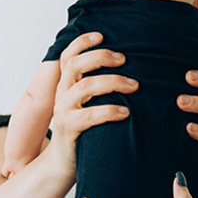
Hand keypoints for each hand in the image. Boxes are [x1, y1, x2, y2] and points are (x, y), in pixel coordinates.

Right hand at [27, 33, 135, 182]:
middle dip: (102, 57)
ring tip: (134, 86)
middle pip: (76, 65)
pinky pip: (90, 115)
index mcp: (67, 84)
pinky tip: (126, 113)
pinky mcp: (68, 128)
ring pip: (85, 87)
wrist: (64, 163)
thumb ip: (99, 87)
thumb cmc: (85, 130)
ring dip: (113, 82)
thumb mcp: (89, 104)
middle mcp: (62, 93)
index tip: (102, 35)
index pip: (69, 55)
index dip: (82, 42)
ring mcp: (63, 111)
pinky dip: (110, 111)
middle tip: (125, 59)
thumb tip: (129, 68)